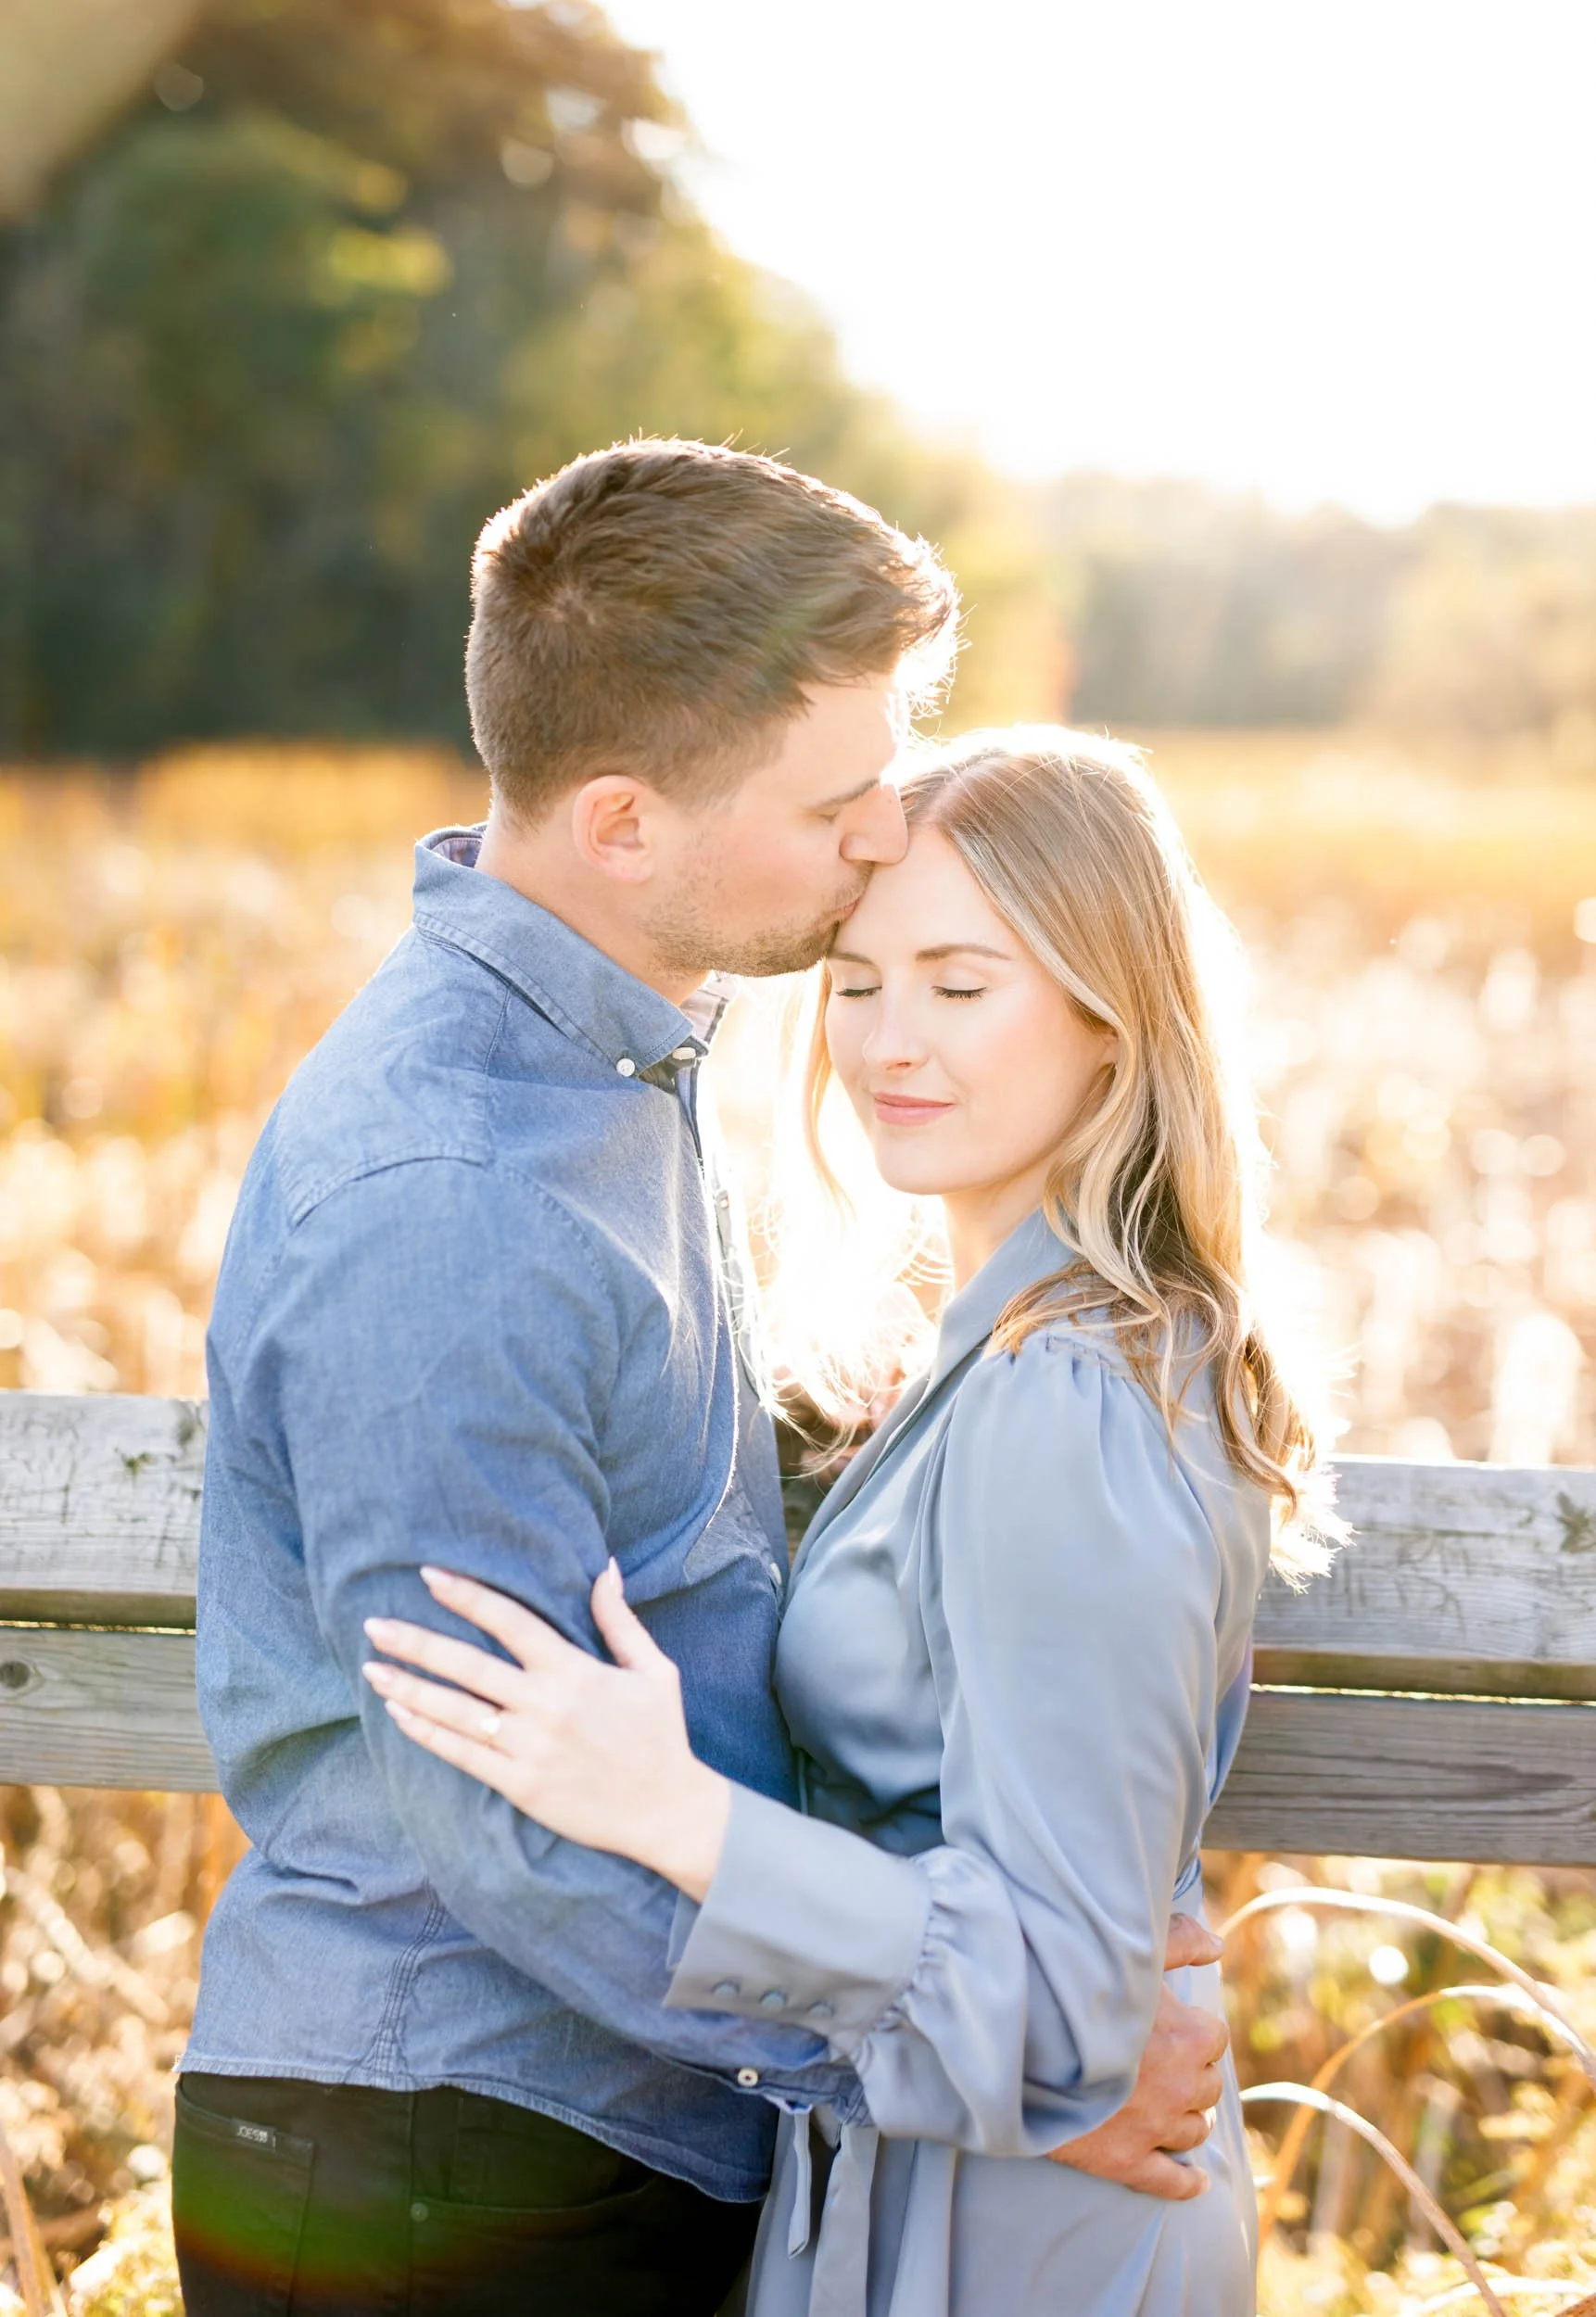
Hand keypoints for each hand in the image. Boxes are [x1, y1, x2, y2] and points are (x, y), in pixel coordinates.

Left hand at [362, 1564, 730, 1898]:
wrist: (666, 1811)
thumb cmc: (660, 1735)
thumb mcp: (654, 1669)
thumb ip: (620, 1619)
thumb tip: (605, 1568)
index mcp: (575, 1670)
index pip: (510, 1621)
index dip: (467, 1596)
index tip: (429, 1576)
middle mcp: (546, 1706)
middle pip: (468, 1665)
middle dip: (416, 1642)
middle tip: (373, 1624)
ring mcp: (529, 1749)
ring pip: (455, 1712)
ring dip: (409, 1687)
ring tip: (372, 1668)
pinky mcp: (520, 1786)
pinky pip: (462, 1756)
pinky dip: (426, 1733)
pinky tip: (400, 1714)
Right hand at [1047, 1914, 1228, 2201]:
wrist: (1020, 2036)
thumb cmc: (1076, 1985)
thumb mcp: (1131, 1952)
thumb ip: (1180, 1941)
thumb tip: (1218, 1946)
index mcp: (1190, 2036)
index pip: (1214, 2036)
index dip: (1192, 2027)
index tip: (1170, 2024)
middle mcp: (1182, 2086)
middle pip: (1208, 2085)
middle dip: (1191, 2073)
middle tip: (1165, 2063)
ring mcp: (1155, 2128)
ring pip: (1195, 2130)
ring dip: (1189, 2117)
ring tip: (1173, 2108)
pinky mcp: (1126, 2161)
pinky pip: (1170, 2181)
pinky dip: (1187, 2181)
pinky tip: (1196, 2180)